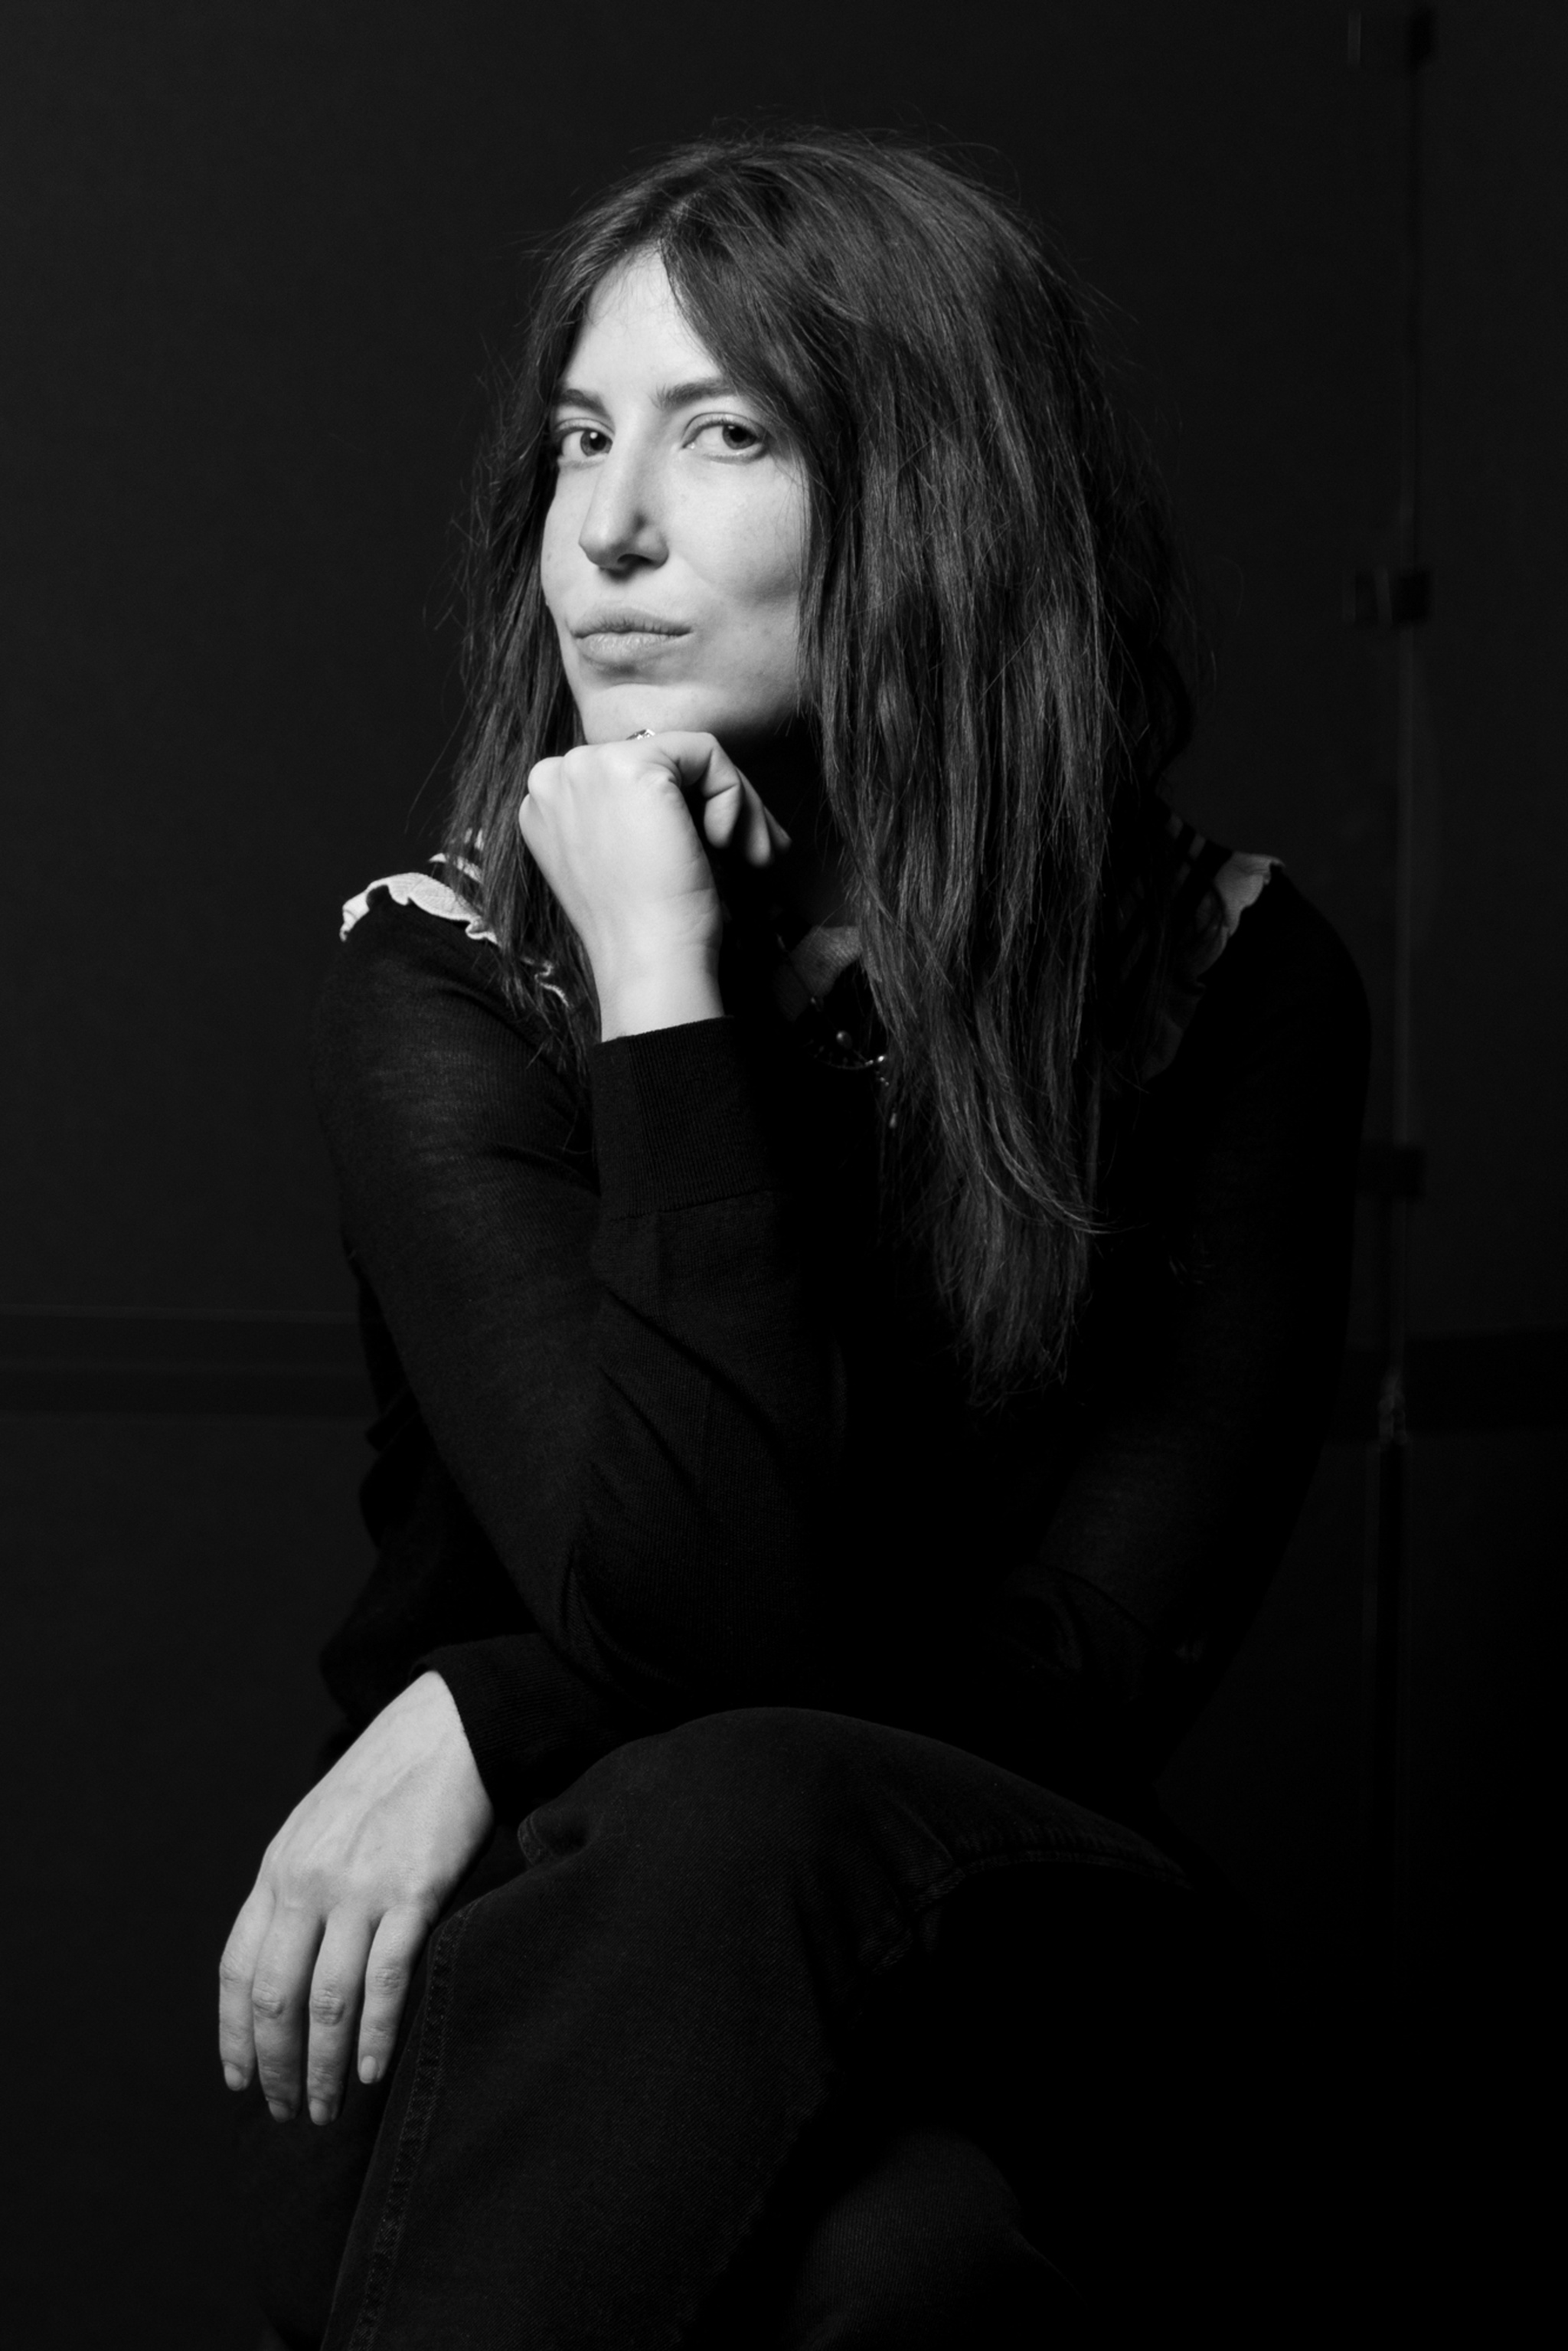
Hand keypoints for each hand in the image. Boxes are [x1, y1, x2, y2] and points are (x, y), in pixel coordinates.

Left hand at [217, 1671, 493, 2124]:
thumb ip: (294, 1890)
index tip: (240, 2081)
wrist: (445, 1730)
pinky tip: (370, 2071)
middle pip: (275, 1997)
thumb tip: (281, 1967)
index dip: (233, 2034)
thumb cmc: (384, 1783)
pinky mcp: (414, 1891)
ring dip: (321, 2066)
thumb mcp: (315, 1828)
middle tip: (286, 2112)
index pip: (237, 1970)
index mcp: (278, 1869)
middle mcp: (308, 1882)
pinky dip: (374, 2035)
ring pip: (326, 2000)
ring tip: (326, 2109)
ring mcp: (360, 1887)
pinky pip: (385, 1979)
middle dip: (276, 2066)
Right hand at [519, 732, 789, 1035]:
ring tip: (753, 855)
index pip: (629, 777)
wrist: (646, 961)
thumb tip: (693, 790)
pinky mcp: (632, 765)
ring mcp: (587, 766)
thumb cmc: (645, 928)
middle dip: (715, 803)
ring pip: (686, 756)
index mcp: (546, 804)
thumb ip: (631, 815)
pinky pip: (707, 753)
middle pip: (659, 762)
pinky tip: (724, 843)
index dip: (682, 809)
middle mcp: (555, 776)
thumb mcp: (625, 858)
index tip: (719, 851)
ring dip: (735, 803)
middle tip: (754, 852)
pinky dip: (733, 796)